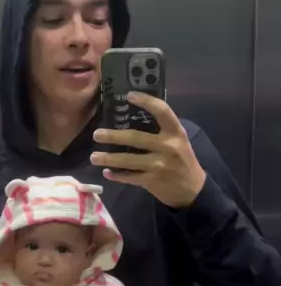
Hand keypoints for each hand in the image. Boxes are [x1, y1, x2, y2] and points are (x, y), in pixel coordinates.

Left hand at [91, 92, 205, 207]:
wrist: (192, 190)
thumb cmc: (182, 160)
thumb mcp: (178, 140)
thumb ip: (160, 130)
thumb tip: (132, 116)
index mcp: (175, 132)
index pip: (162, 111)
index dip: (145, 101)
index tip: (129, 95)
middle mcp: (168, 146)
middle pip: (136, 138)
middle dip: (113, 136)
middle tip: (96, 134)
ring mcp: (159, 165)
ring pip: (128, 160)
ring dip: (109, 158)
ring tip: (94, 157)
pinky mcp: (152, 180)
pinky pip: (130, 177)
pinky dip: (117, 175)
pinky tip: (107, 172)